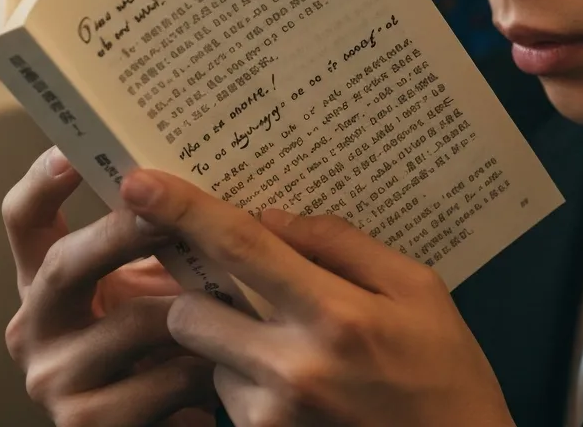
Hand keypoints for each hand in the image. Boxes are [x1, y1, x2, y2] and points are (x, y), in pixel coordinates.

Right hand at [2, 147, 219, 425]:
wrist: (168, 414)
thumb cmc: (170, 329)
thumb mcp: (156, 274)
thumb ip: (160, 230)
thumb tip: (201, 165)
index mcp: (47, 279)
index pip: (25, 221)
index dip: (42, 183)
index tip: (71, 151)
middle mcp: (35, 327)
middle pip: (65, 263)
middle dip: (123, 231)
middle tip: (171, 209)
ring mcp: (55, 379)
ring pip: (131, 323)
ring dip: (195, 308)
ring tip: (241, 294)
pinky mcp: (87, 426)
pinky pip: (161, 381)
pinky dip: (204, 366)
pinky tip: (228, 362)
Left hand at [121, 169, 516, 426]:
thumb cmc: (444, 369)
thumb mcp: (417, 287)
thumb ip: (342, 245)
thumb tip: (274, 218)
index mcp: (334, 314)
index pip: (241, 248)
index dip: (184, 210)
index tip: (138, 179)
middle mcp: (290, 369)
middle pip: (190, 311)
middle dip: (200, 289)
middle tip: (237, 281)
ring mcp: (270, 418)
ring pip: (207, 356)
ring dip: (229, 338)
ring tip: (292, 343)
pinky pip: (226, 395)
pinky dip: (246, 378)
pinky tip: (299, 380)